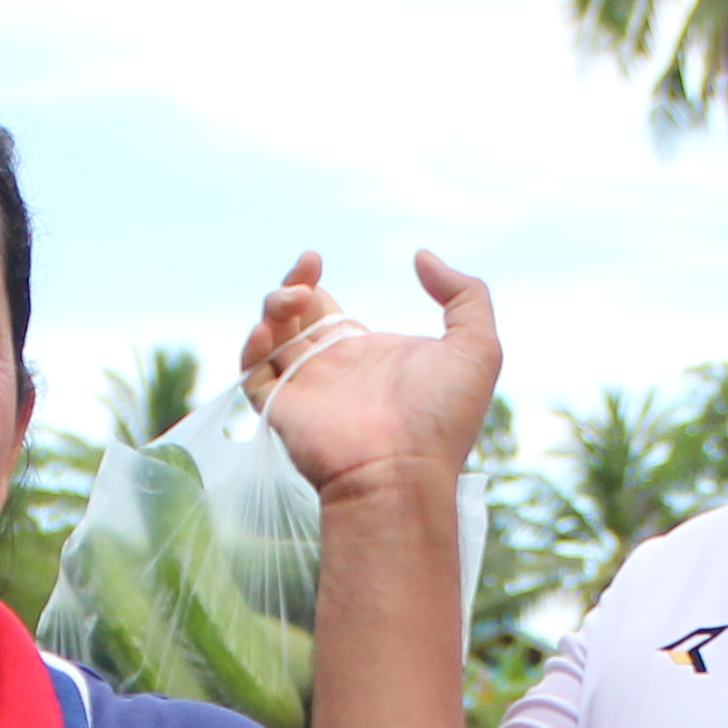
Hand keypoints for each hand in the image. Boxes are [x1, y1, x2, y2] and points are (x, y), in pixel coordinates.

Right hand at [239, 249, 501, 503]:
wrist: (404, 471)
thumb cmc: (442, 417)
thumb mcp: (476, 347)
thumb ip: (463, 294)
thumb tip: (422, 257)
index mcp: (368, 352)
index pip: (327, 311)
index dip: (313, 282)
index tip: (317, 259)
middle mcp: (332, 367)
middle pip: (294, 316)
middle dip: (292, 284)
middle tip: (308, 266)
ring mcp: (304, 387)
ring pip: (270, 336)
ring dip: (273, 305)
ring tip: (295, 298)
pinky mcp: (280, 407)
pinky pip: (251, 373)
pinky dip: (250, 347)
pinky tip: (268, 331)